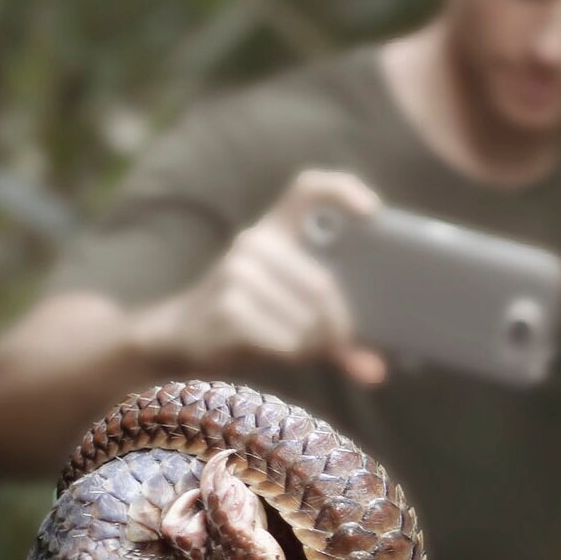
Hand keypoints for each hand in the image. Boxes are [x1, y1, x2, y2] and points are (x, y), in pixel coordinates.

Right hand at [155, 169, 386, 384]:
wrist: (184, 334)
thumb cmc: (252, 319)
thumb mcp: (295, 317)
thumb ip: (337, 339)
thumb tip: (376, 371)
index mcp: (276, 229)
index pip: (308, 188)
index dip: (343, 189)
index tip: (372, 210)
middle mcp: (255, 240)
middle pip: (323, 284)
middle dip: (338, 324)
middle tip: (339, 342)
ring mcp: (237, 269)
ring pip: (306, 316)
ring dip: (312, 342)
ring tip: (297, 344)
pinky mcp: (228, 302)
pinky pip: (284, 338)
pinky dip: (292, 352)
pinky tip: (278, 350)